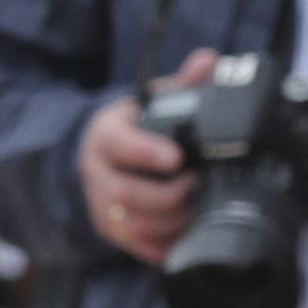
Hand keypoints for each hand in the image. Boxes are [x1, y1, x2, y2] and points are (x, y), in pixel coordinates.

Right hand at [82, 79, 198, 263]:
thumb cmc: (137, 126)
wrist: (103, 155)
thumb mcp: (154, 100)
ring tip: (198, 210)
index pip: (119, 145)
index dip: (147, 153)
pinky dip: (166, 244)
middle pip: (125, 193)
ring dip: (170, 222)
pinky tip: (189, 234)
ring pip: (132, 225)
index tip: (177, 158)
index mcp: (106, 135)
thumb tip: (209, 60)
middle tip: (198, 185)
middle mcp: (98, 173)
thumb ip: (183, 83)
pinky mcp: (114, 231)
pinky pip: (138, 246)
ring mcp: (102, 206)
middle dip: (168, 195)